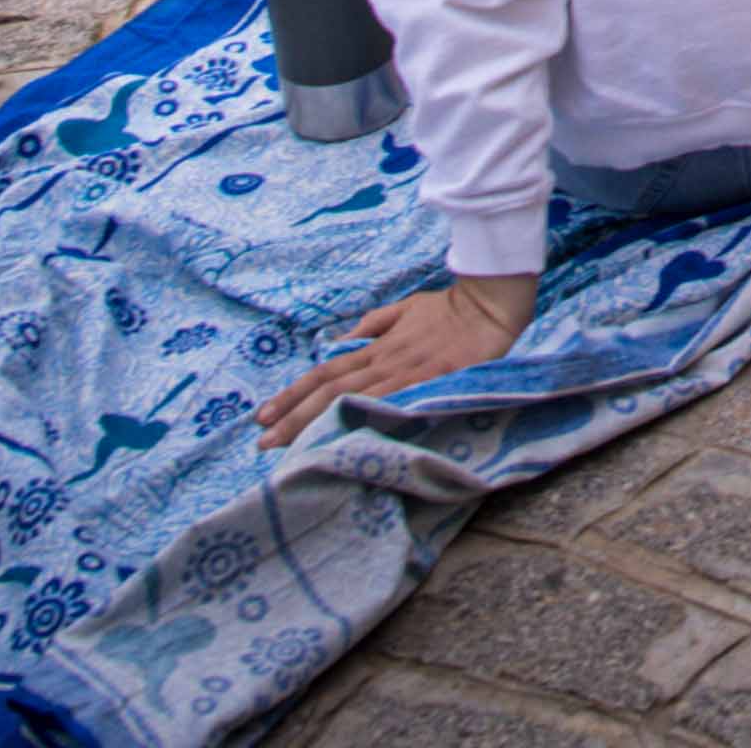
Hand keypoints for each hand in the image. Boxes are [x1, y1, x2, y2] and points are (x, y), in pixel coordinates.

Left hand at [254, 270, 536, 446]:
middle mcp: (383, 361)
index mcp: (376, 346)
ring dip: (314, 421)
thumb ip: (374, 326)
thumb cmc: (449, 308)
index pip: (325, 371)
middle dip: (293, 415)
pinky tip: (340, 437)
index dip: (294, 393)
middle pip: (329, 389)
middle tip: (262, 440)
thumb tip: (342, 344)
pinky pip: (387, 403)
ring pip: (349, 398)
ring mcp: (404, 373)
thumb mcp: (405, 309)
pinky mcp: (428, 382)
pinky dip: (359, 418)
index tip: (264, 414)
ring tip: (285, 444)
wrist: (488, 304)